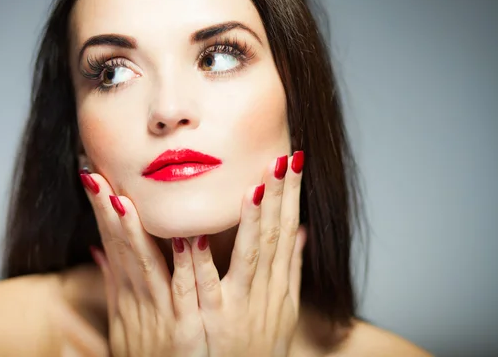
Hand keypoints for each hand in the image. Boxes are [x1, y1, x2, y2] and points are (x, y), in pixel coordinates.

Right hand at [81, 172, 207, 356]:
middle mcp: (138, 299)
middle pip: (120, 248)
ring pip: (145, 265)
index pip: (112, 243)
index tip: (92, 178)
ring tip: (123, 200)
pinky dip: (186, 266)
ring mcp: (160, 312)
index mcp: (127, 293)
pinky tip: (189, 239)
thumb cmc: (146, 353)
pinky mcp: (185, 328)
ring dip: (134, 233)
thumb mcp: (123, 319)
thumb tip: (98, 251)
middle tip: (96, 177)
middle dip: (107, 212)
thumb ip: (114, 282)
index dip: (102, 212)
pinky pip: (185, 292)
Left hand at [190, 151, 305, 356]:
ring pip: (249, 257)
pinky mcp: (214, 322)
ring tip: (253, 187)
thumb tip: (303, 232)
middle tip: (281, 159)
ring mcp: (239, 306)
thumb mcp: (283, 307)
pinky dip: (201, 262)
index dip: (292, 194)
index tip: (293, 160)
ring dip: (252, 221)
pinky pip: (205, 288)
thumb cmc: (262, 346)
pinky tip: (194, 235)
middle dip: (280, 196)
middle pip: (275, 236)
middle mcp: (265, 291)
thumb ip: (290, 268)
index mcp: (278, 282)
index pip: (288, 228)